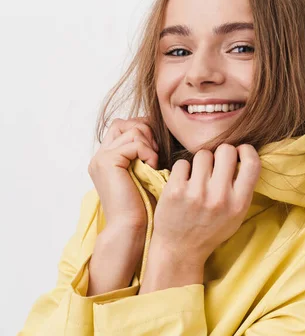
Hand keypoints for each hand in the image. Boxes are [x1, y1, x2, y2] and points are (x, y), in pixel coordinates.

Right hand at [88, 116, 158, 231]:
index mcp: (106, 159)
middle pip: (124, 123)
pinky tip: (153, 168)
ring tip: (154, 164)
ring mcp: (101, 158)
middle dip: (146, 132)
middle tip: (156, 153)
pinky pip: (135, 144)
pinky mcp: (108, 162)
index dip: (142, 129)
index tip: (156, 145)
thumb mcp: (144, 173)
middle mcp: (100, 156)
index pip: (122, 127)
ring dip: (149, 145)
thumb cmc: (141, 205)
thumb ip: (144, 153)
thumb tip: (159, 131)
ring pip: (132, 131)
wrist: (129, 227)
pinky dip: (149, 153)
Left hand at [148, 144, 260, 274]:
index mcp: (239, 204)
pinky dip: (183, 170)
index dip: (246, 150)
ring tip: (198, 177)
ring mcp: (196, 194)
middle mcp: (219, 198)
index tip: (239, 152)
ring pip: (203, 154)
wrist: (180, 250)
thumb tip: (243, 155)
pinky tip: (184, 184)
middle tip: (216, 164)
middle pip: (226, 151)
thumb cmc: (211, 229)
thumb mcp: (236, 215)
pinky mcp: (175, 192)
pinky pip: (182, 163)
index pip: (252, 163)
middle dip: (221, 153)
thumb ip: (243, 189)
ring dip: (200, 162)